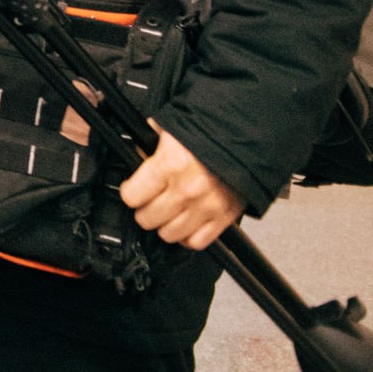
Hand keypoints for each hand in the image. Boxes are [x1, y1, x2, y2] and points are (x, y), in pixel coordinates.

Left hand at [120, 123, 245, 248]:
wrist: (244, 138)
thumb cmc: (206, 132)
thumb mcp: (168, 130)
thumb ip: (147, 146)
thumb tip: (134, 158)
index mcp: (170, 164)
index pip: (132, 196)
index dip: (130, 192)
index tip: (133, 189)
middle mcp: (188, 189)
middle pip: (147, 219)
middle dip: (144, 209)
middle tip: (149, 201)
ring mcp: (207, 206)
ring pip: (169, 234)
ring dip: (164, 224)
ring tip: (168, 212)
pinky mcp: (225, 217)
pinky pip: (197, 242)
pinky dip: (188, 236)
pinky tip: (185, 222)